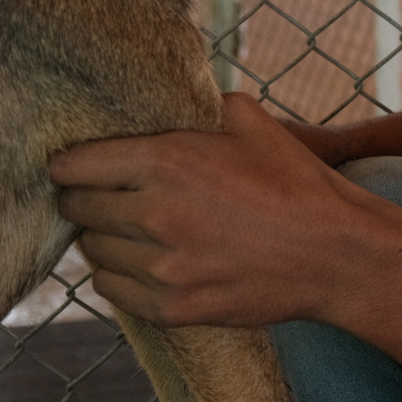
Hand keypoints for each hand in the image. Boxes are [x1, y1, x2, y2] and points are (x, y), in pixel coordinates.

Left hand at [48, 93, 395, 327]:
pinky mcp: (172, 307)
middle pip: (77, 209)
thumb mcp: (251, 122)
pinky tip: (141, 260)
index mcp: (167, 161)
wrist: (333, 253)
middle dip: (81, 198)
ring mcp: (161, 267)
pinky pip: (113, 290)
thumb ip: (204, 105)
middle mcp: (154, 214)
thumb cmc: (295, 183)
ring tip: (125, 228)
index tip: (70, 165)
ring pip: (93, 252)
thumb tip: (183, 95)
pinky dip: (118, 274)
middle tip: (96, 195)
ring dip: (103, 237)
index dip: (67, 163)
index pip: (75, 165)